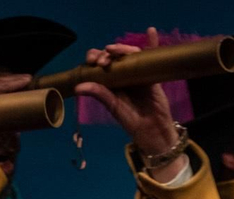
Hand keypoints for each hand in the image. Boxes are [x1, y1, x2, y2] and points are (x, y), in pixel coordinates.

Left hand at [74, 28, 183, 178]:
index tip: (93, 62)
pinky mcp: (153, 75)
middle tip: (103, 60)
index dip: (95, 58)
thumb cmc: (133, 122)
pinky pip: (151, 57)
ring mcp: (139, 73)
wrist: (154, 132)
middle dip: (106, 53)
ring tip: (115, 50)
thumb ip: (100, 94)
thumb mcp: (114, 107)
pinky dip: (152, 43)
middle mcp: (123, 74)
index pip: (99, 62)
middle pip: (113, 55)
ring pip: (129, 54)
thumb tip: (79, 86)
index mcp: (110, 81)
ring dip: (121, 48)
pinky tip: (151, 32)